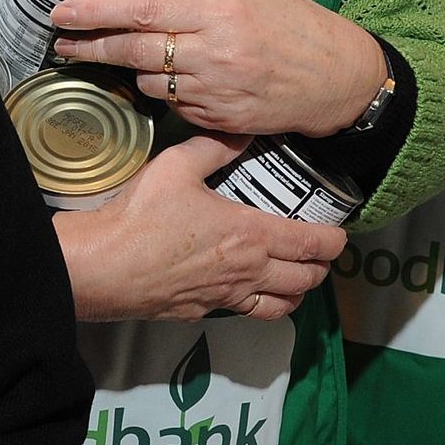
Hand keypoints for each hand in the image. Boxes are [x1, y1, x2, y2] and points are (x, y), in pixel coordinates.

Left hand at [48, 0, 387, 137]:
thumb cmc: (297, 26)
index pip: (143, 10)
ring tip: (123, 54)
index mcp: (220, 13)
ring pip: (149, 82)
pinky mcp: (221, 121)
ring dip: (131, 68)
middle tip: (60, 39)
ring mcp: (216, 92)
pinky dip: (164, 91)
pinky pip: (175, 106)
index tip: (61, 10)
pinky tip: (171, 78)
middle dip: (91, 44)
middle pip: (135, 49)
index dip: (96, 10)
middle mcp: (214, 54)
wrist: (342, 80)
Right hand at [55, 131, 346, 321]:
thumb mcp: (177, 166)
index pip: (311, 244)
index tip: (340, 234)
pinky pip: (248, 314)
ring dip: (298, 292)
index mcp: (250, 234)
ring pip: (283, 306)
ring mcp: (227, 297)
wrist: (104, 266)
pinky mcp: (204, 311)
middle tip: (320, 253)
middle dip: (321, 268)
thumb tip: (242, 130)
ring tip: (296, 277)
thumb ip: (215, 146)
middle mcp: (248, 271)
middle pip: (306, 279)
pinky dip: (262, 305)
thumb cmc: (141, 216)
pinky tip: (250, 290)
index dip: (334, 241)